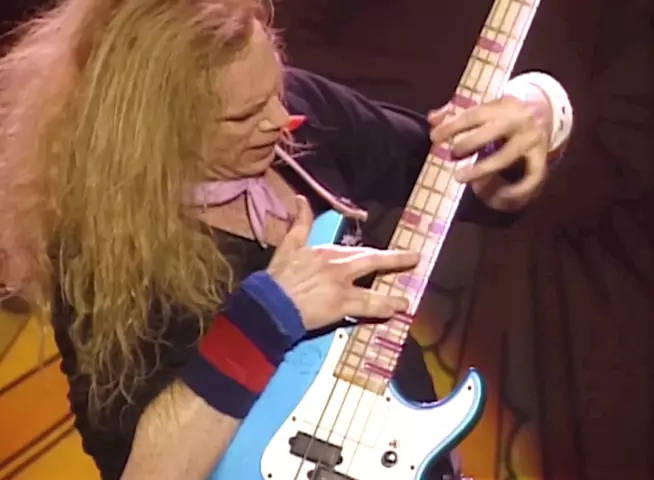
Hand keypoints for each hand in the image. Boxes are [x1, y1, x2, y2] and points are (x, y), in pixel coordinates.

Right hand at [267, 196, 419, 330]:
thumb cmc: (278, 276)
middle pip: (371, 261)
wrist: (270, 301)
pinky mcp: (341, 304)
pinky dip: (382, 307)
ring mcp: (342, 285)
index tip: (387, 254)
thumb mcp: (288, 245)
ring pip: (372, 287)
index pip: (357, 252)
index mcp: (327, 252)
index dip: (376, 254)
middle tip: (415, 258)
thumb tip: (301, 199)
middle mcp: (338, 266)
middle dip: (395, 259)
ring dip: (391, 293)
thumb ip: (300, 222)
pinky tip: (396, 309)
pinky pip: (366, 306)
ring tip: (406, 300)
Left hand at [429, 94, 550, 210]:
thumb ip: (457, 112)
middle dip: (468, 143)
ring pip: (505, 158)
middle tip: (452, 155)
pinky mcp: (542, 157)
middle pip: (492, 132)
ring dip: (482, 170)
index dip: (452, 126)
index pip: (474, 115)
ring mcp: (532, 140)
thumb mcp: (485, 107)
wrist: (545, 110)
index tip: (434, 137)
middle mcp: (519, 121)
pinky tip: (497, 198)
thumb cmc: (504, 112)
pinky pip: (531, 178)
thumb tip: (433, 118)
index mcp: (502, 105)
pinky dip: (516, 191)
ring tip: (461, 177)